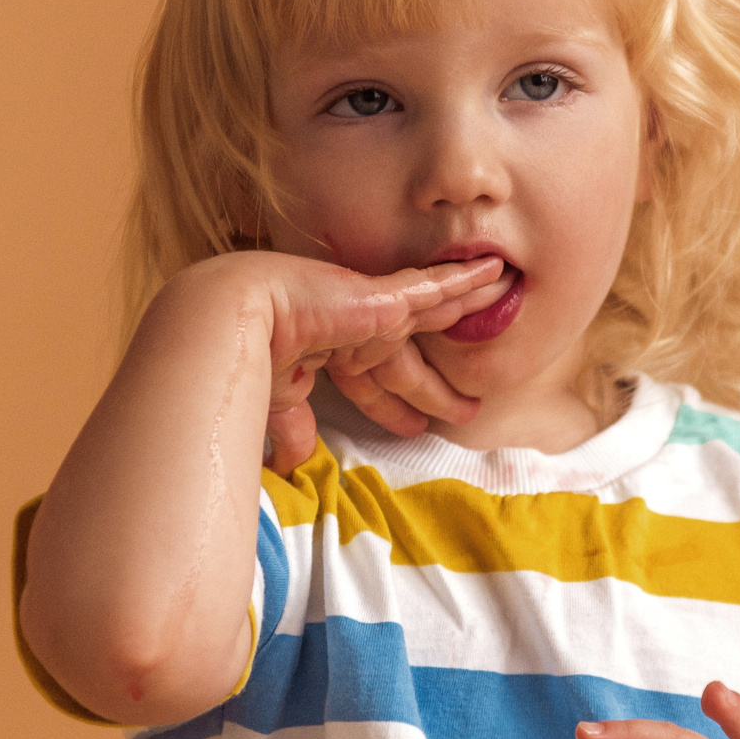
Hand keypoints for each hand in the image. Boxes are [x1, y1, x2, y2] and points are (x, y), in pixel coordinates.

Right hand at [233, 252, 508, 471]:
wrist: (237, 321)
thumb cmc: (248, 359)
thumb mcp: (279, 405)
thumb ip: (294, 431)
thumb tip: (291, 464)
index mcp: (332, 355)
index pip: (373, 387)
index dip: (395, 409)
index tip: (414, 428)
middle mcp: (357, 331)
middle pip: (412, 360)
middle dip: (441, 384)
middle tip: (472, 408)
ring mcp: (374, 312)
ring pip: (434, 314)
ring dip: (469, 311)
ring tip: (502, 306)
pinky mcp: (387, 298)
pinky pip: (437, 288)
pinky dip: (466, 282)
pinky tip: (492, 274)